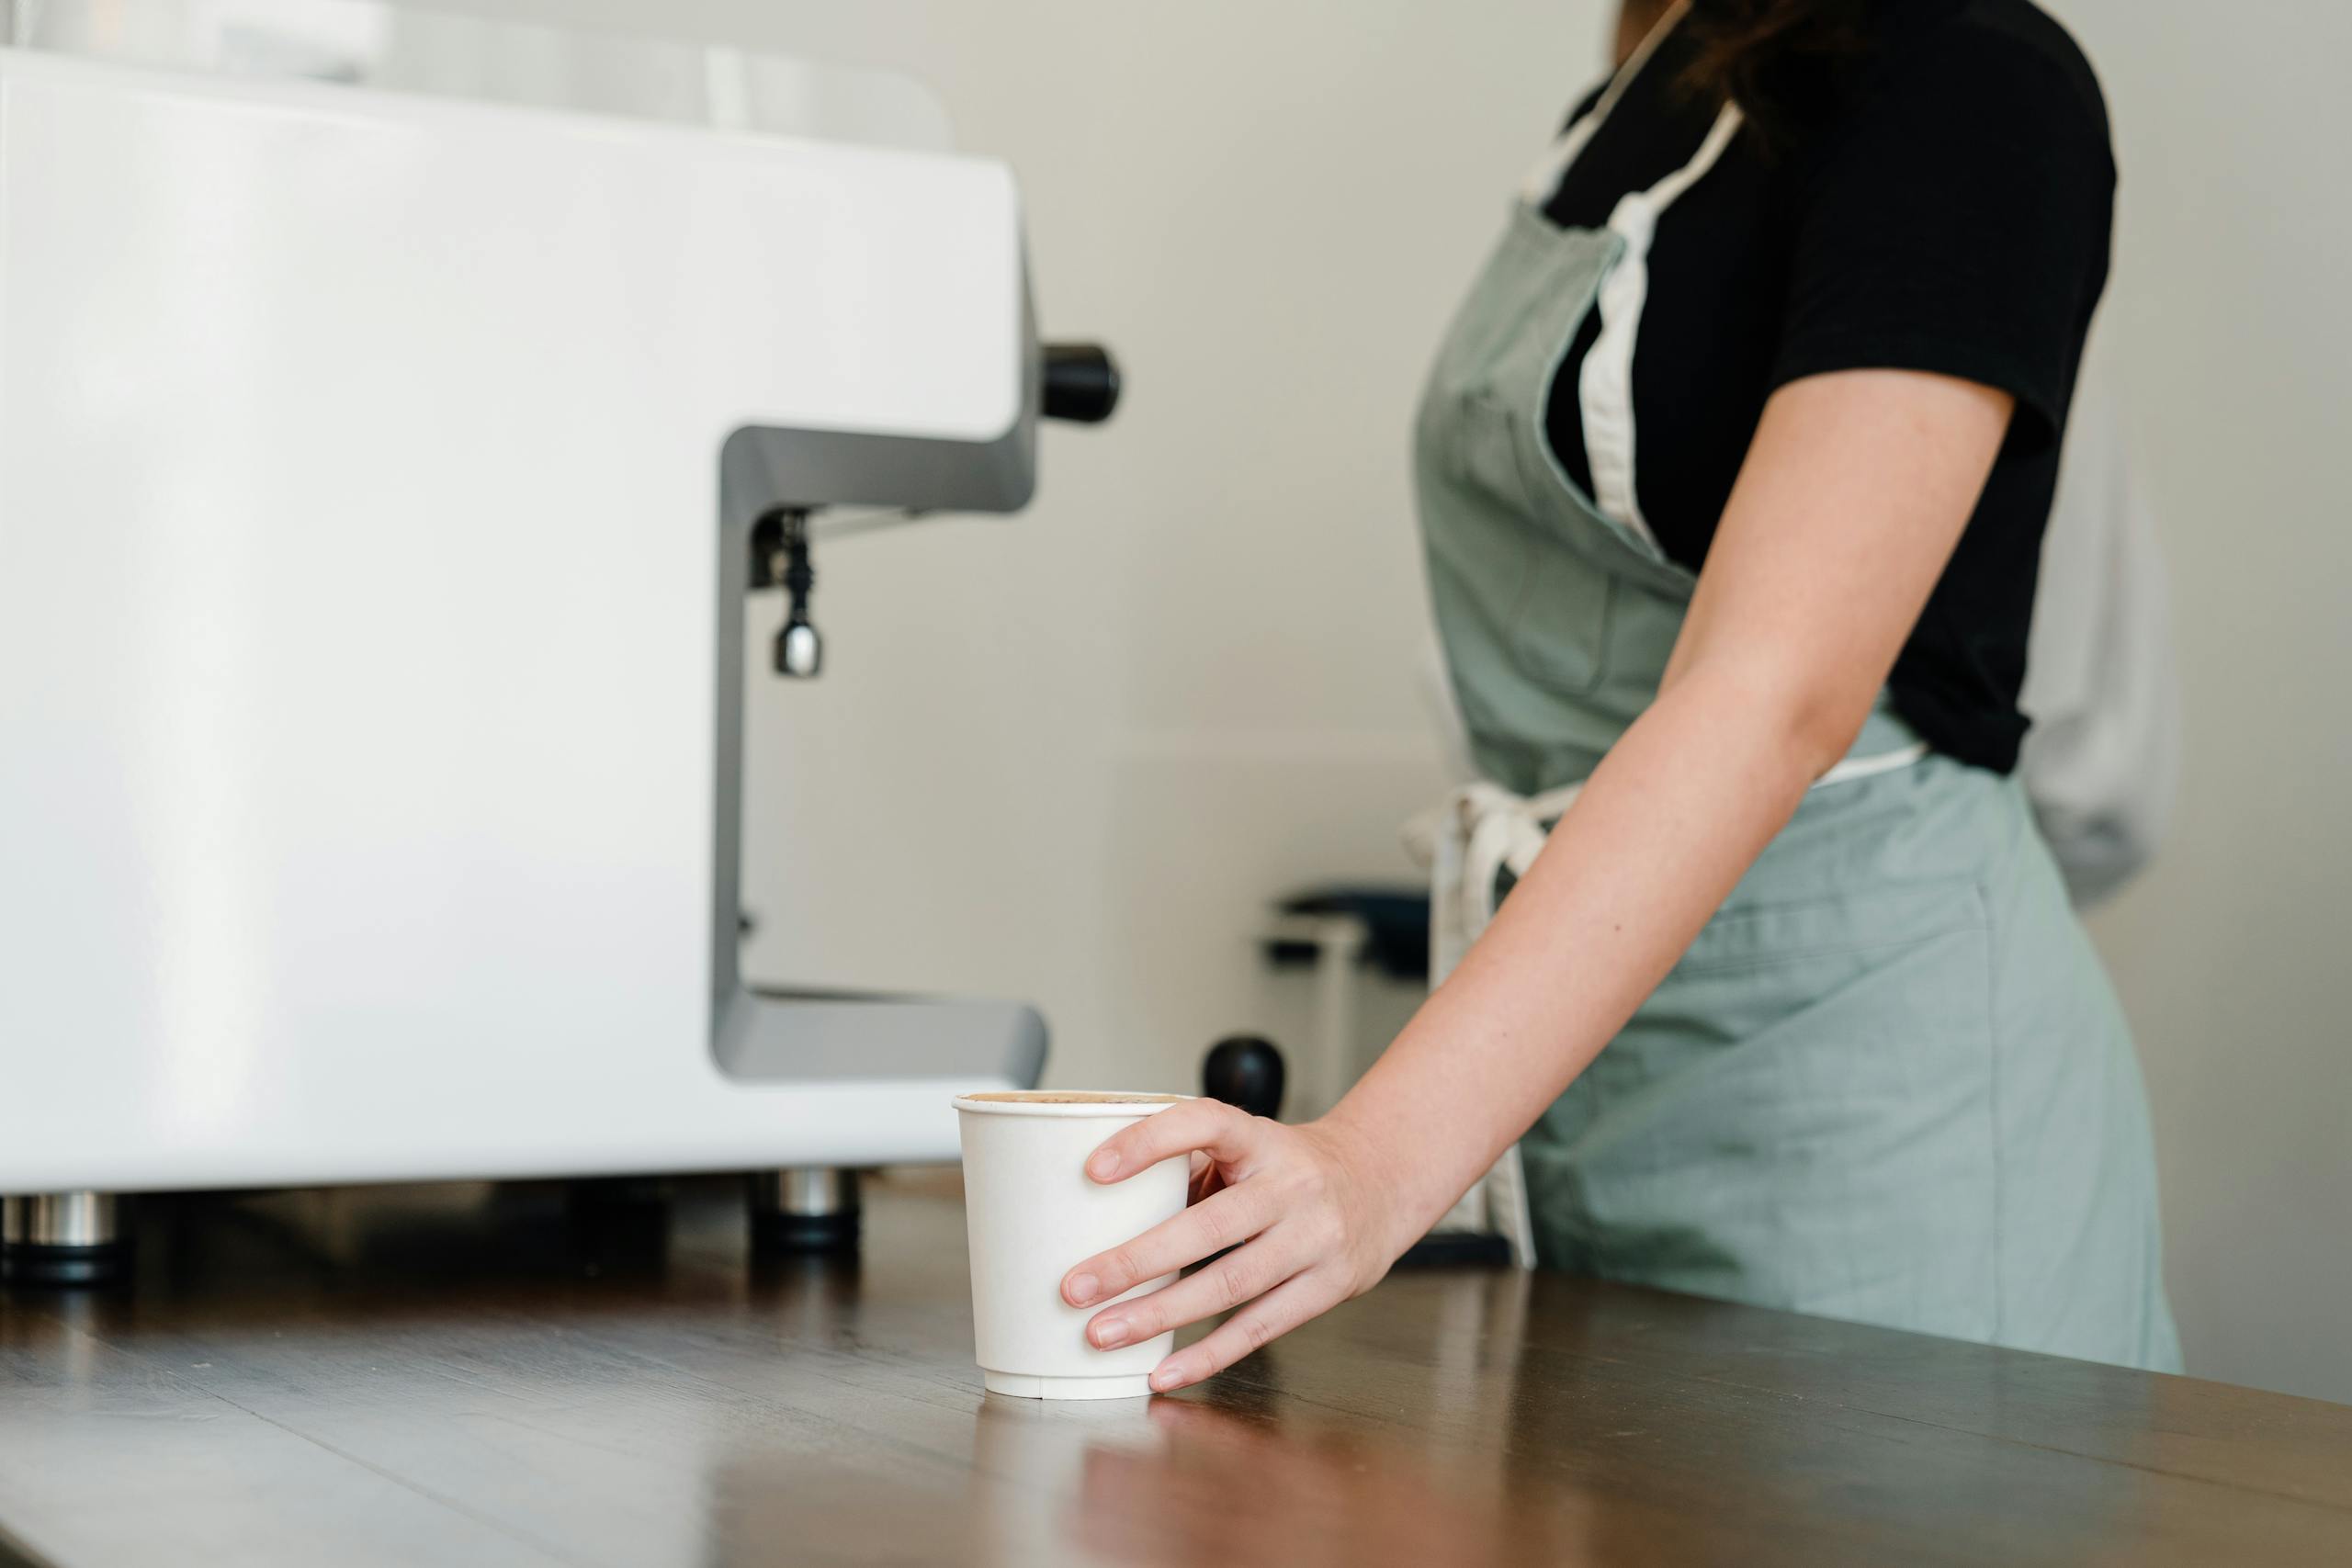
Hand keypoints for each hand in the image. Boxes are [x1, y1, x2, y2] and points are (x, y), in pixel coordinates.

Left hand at [1058, 1099, 1403, 1392]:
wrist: (1381, 1183)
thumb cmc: (1289, 1168)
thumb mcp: (1248, 1146)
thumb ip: (1190, 1168)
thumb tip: (1102, 1209)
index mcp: (1261, 1139)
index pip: (1204, 1124)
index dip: (1149, 1142)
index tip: (1093, 1169)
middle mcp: (1292, 1186)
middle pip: (1210, 1227)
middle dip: (1137, 1261)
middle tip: (1077, 1286)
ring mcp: (1314, 1240)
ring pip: (1230, 1283)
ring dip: (1160, 1314)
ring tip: (1103, 1333)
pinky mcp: (1327, 1287)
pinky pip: (1259, 1327)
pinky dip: (1207, 1354)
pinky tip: (1162, 1371)